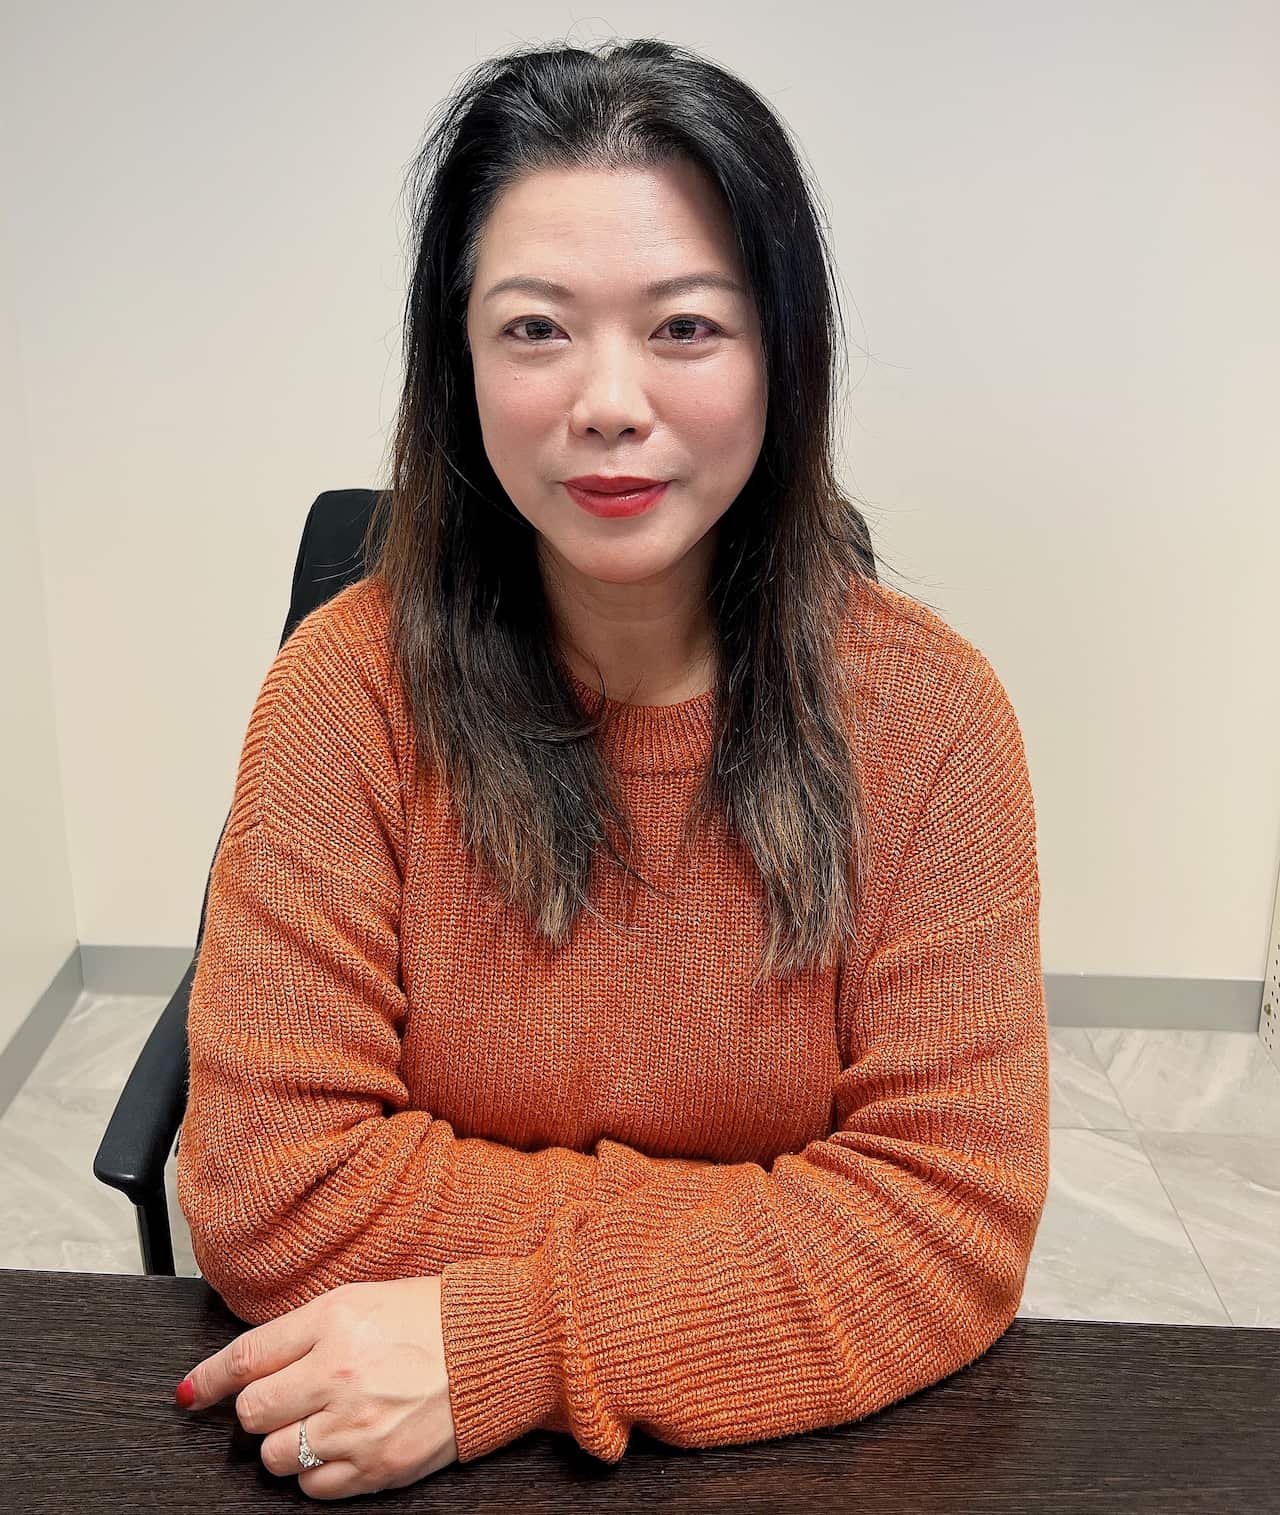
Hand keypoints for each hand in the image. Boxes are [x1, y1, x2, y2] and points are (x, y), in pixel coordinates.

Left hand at [178, 1276, 458, 1498]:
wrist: (491, 1349)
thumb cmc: (426, 1317)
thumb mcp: (358, 1301)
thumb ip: (298, 1333)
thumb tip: (237, 1368)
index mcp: (334, 1322)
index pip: (246, 1358)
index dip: (208, 1379)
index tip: (190, 1394)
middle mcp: (340, 1375)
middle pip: (253, 1414)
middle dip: (259, 1410)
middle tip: (282, 1400)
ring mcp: (359, 1427)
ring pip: (275, 1458)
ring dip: (284, 1443)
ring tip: (316, 1422)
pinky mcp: (379, 1467)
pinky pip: (313, 1489)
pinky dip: (315, 1472)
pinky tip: (338, 1445)